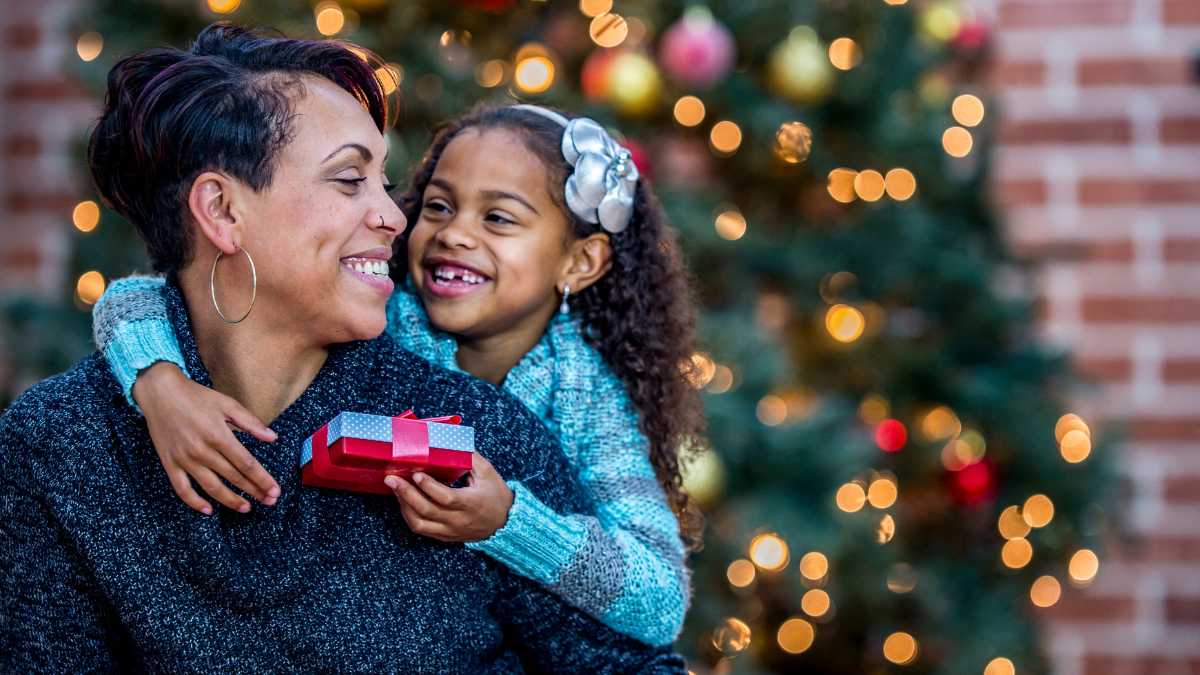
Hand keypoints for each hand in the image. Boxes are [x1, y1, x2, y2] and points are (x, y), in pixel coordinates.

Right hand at [133, 362, 280, 514]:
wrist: (160, 392)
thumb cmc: (197, 397)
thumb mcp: (227, 403)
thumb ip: (251, 423)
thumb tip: (273, 438)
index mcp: (218, 435)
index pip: (246, 464)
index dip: (262, 479)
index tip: (275, 491)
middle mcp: (202, 450)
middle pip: (233, 477)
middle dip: (254, 491)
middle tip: (269, 501)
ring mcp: (184, 459)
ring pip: (211, 487)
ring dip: (230, 501)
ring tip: (246, 508)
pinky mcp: (170, 464)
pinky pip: (182, 489)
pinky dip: (195, 502)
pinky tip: (209, 510)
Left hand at [385, 453, 513, 542]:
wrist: (505, 523)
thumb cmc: (496, 495)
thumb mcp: (488, 473)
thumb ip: (469, 457)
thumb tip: (449, 441)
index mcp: (471, 503)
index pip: (446, 497)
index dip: (429, 486)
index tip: (416, 473)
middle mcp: (458, 520)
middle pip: (427, 510)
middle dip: (406, 494)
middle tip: (391, 479)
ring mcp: (450, 530)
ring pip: (420, 523)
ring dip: (404, 506)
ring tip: (395, 488)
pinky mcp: (445, 536)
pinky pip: (421, 529)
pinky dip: (409, 516)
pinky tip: (403, 502)